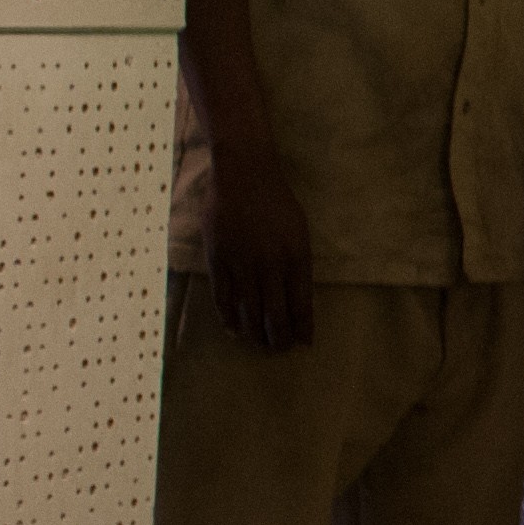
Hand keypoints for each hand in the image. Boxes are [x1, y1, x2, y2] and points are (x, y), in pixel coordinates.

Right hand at [204, 161, 316, 353]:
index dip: (303, 327)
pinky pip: (223, 298)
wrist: (244, 174)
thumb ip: (298, 263)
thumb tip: (298, 297)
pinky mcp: (218, 260)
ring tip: (260, 345)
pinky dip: (229, 318)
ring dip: (255, 333)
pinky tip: (234, 330)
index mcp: (297, 256)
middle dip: (279, 337)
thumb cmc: (276, 200)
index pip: (301, 303)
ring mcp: (243, 264)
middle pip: (275, 314)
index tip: (304, 343)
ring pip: (249, 311)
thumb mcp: (299, 230)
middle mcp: (271, 265)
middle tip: (280, 350)